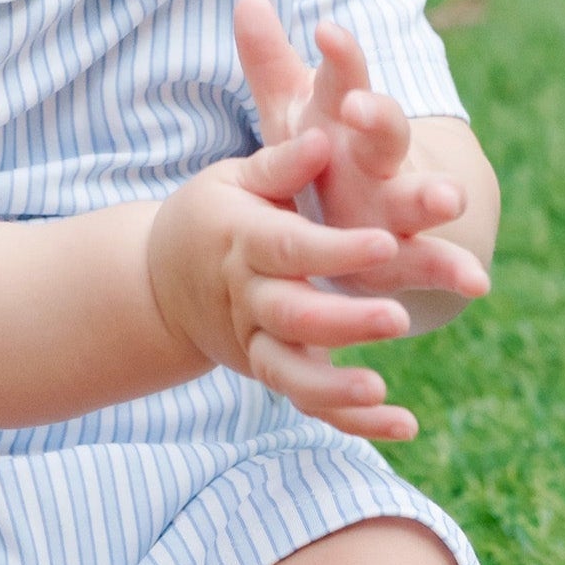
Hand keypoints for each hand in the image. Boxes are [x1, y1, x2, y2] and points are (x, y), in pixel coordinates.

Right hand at [147, 128, 422, 439]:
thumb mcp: (234, 179)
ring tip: (379, 390)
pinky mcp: (266, 371)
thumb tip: (322, 139)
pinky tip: (404, 425)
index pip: (288, 247)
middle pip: (291, 315)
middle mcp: (246, 296)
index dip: (334, 249)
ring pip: (289, 372)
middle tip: (398, 317)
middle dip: (342, 321)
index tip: (385, 243)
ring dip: (333, 386)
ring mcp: (253, 341)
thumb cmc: (215, 215)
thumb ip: (281, 165)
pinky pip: (307, 402)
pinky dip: (353, 420)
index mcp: (242, 239)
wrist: (160, 280)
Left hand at [232, 0, 490, 305]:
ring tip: (451, 199)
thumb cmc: (326, 150)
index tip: (325, 29)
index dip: (338, 55)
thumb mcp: (293, 108)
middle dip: (377, 119)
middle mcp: (377, 156)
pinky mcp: (407, 252)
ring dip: (431, 198)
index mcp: (345, 116)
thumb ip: (271, 60)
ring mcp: (397, 203)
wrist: (381, 207)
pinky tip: (477, 284)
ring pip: (415, 196)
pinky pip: (432, 262)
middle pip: (383, 131)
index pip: (343, 78)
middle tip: (363, 108)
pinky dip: (455, 272)